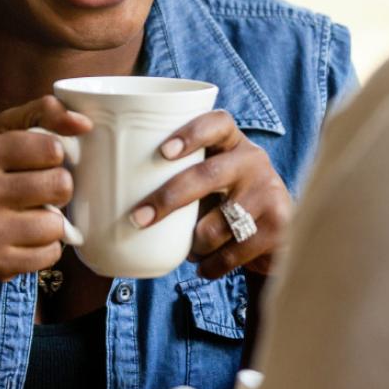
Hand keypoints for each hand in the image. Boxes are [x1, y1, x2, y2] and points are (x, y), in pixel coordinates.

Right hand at [0, 96, 91, 281]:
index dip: (53, 155)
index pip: (51, 149)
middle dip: (56, 187)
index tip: (39, 161)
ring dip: (51, 221)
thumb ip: (38, 114)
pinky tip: (25, 239)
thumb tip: (84, 124)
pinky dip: (45, 247)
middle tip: (38, 190)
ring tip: (30, 216)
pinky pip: (50, 255)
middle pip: (60, 185)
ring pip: (57, 224)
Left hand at [129, 110, 291, 278]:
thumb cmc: (224, 201)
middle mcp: (253, 160)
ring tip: (192, 247)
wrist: (280, 236)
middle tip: (137, 218)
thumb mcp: (209, 179)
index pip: (217, 122)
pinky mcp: (278, 227)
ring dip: (195, 244)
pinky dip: (210, 266)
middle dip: (167, 199)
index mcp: (232, 141)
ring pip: (215, 226)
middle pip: (208, 176)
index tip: (163, 151)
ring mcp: (269, 192)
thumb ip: (177, 174)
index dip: (191, 133)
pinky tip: (206, 265)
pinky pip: (229, 254)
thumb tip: (108, 189)